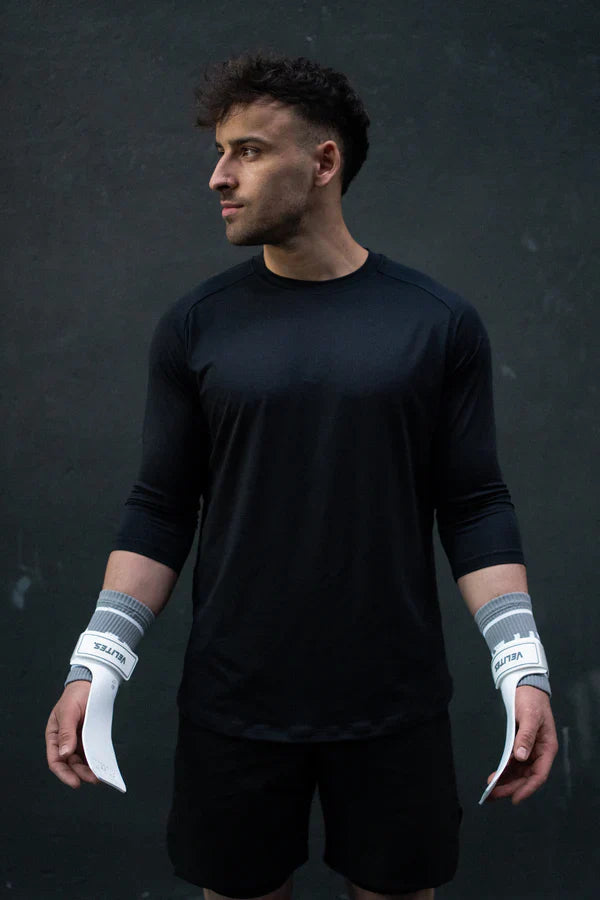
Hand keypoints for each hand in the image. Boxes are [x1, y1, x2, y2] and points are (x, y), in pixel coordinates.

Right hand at [45, 681, 99, 788]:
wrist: (90, 683)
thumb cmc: (75, 695)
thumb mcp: (68, 712)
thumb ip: (66, 733)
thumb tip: (65, 754)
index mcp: (54, 735)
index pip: (55, 760)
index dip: (64, 774)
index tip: (75, 782)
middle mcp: (65, 741)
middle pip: (70, 763)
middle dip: (80, 773)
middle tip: (93, 779)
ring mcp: (77, 739)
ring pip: (80, 760)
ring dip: (88, 769)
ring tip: (99, 775)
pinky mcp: (89, 736)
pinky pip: (90, 751)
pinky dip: (94, 759)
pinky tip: (102, 764)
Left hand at [484, 684, 557, 803]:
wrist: (526, 687)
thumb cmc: (532, 700)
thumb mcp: (529, 716)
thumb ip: (525, 736)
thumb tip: (521, 756)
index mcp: (547, 748)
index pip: (539, 774)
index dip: (528, 788)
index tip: (515, 798)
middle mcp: (539, 752)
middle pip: (527, 777)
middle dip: (511, 788)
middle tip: (493, 795)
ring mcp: (530, 750)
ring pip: (520, 772)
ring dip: (507, 781)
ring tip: (491, 790)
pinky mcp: (521, 745)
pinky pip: (514, 763)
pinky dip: (505, 771)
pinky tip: (495, 776)